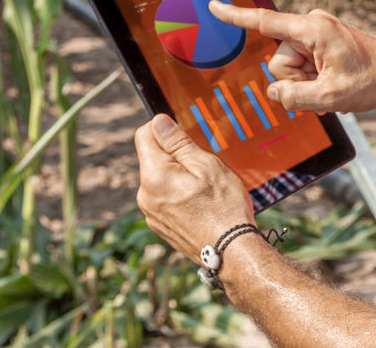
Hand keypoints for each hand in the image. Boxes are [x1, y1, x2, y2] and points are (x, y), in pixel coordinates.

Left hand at [134, 114, 253, 261]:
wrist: (231, 253)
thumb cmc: (224, 208)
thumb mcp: (206, 165)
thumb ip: (178, 142)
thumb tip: (159, 122)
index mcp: (154, 176)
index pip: (144, 135)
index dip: (164, 128)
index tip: (185, 134)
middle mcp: (145, 196)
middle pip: (153, 158)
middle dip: (175, 155)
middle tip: (203, 166)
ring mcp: (151, 214)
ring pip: (160, 179)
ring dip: (178, 175)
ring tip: (205, 188)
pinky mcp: (160, 226)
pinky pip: (164, 198)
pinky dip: (179, 194)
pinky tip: (200, 203)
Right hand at [207, 1, 375, 113]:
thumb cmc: (374, 80)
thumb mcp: (329, 97)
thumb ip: (293, 96)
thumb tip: (274, 92)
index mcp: (313, 29)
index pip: (265, 22)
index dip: (236, 17)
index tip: (214, 7)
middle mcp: (313, 26)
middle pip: (279, 59)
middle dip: (295, 81)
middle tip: (325, 91)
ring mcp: (319, 34)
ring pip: (291, 67)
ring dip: (307, 84)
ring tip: (334, 90)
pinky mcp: (324, 43)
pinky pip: (304, 66)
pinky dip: (314, 81)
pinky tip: (333, 90)